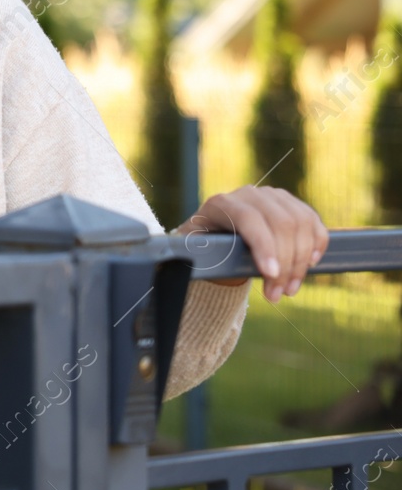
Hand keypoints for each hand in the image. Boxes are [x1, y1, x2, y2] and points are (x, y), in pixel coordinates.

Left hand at [175, 186, 327, 301]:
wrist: (216, 236)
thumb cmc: (200, 245)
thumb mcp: (188, 249)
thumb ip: (182, 253)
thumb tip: (173, 260)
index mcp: (221, 203)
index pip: (249, 219)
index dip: (264, 246)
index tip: (270, 275)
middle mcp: (249, 194)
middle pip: (280, 224)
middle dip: (285, 264)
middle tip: (279, 294)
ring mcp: (273, 197)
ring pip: (300, 224)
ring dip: (301, 261)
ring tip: (289, 288)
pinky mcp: (292, 205)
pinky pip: (313, 222)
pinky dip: (317, 245)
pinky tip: (309, 265)